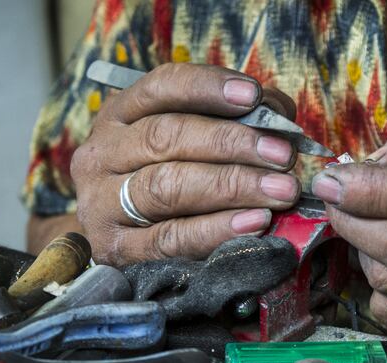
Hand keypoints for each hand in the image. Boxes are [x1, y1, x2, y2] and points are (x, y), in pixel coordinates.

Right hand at [71, 63, 300, 264]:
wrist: (114, 242)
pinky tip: (256, 223)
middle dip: (231, 143)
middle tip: (283, 155)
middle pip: (166, 137)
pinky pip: (170, 239)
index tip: (253, 95)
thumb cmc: (166, 179)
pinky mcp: (115, 250)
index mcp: (120, 115)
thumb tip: (278, 116)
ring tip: (280, 191)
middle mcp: (103, 154)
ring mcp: (102, 203)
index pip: (161, 87)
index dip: (207, 87)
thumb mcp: (187, 140)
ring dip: (232, 186)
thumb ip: (232, 120)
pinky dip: (217, 230)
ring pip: (167, 187)